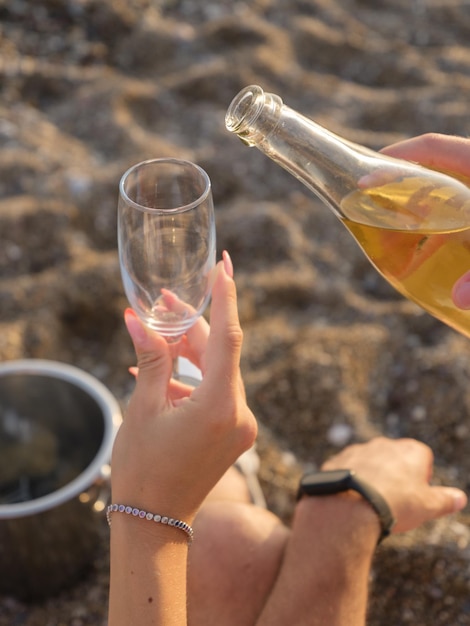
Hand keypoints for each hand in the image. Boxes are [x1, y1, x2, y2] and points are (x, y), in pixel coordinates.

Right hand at [111, 251, 257, 522]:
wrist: (156, 521)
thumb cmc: (145, 467)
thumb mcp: (145, 408)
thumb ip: (150, 359)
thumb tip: (138, 318)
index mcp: (221, 406)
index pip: (229, 337)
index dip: (226, 297)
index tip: (224, 267)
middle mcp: (241, 413)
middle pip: (221, 353)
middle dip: (193, 328)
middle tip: (165, 301)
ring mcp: (242, 425)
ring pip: (220, 372)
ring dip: (191, 354)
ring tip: (158, 336)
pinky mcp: (236, 432)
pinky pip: (218, 392)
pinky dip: (195, 379)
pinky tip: (165, 372)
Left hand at [321, 437, 466, 533]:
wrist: (352, 505)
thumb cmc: (396, 504)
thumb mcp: (428, 506)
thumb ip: (445, 500)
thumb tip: (460, 498)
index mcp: (410, 450)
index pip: (423, 457)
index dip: (422, 476)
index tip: (417, 494)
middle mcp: (384, 444)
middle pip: (395, 458)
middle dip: (396, 475)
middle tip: (395, 500)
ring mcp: (359, 449)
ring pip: (370, 462)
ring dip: (372, 476)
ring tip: (371, 501)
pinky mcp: (338, 459)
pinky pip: (347, 468)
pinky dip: (350, 480)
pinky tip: (351, 498)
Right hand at [380, 133, 469, 309]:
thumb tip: (457, 300)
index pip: (434, 149)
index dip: (397, 158)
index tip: (365, 178)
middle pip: (434, 176)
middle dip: (402, 192)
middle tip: (374, 216)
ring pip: (446, 204)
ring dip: (420, 219)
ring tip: (396, 241)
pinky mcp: (469, 234)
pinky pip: (456, 228)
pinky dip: (442, 239)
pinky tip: (433, 259)